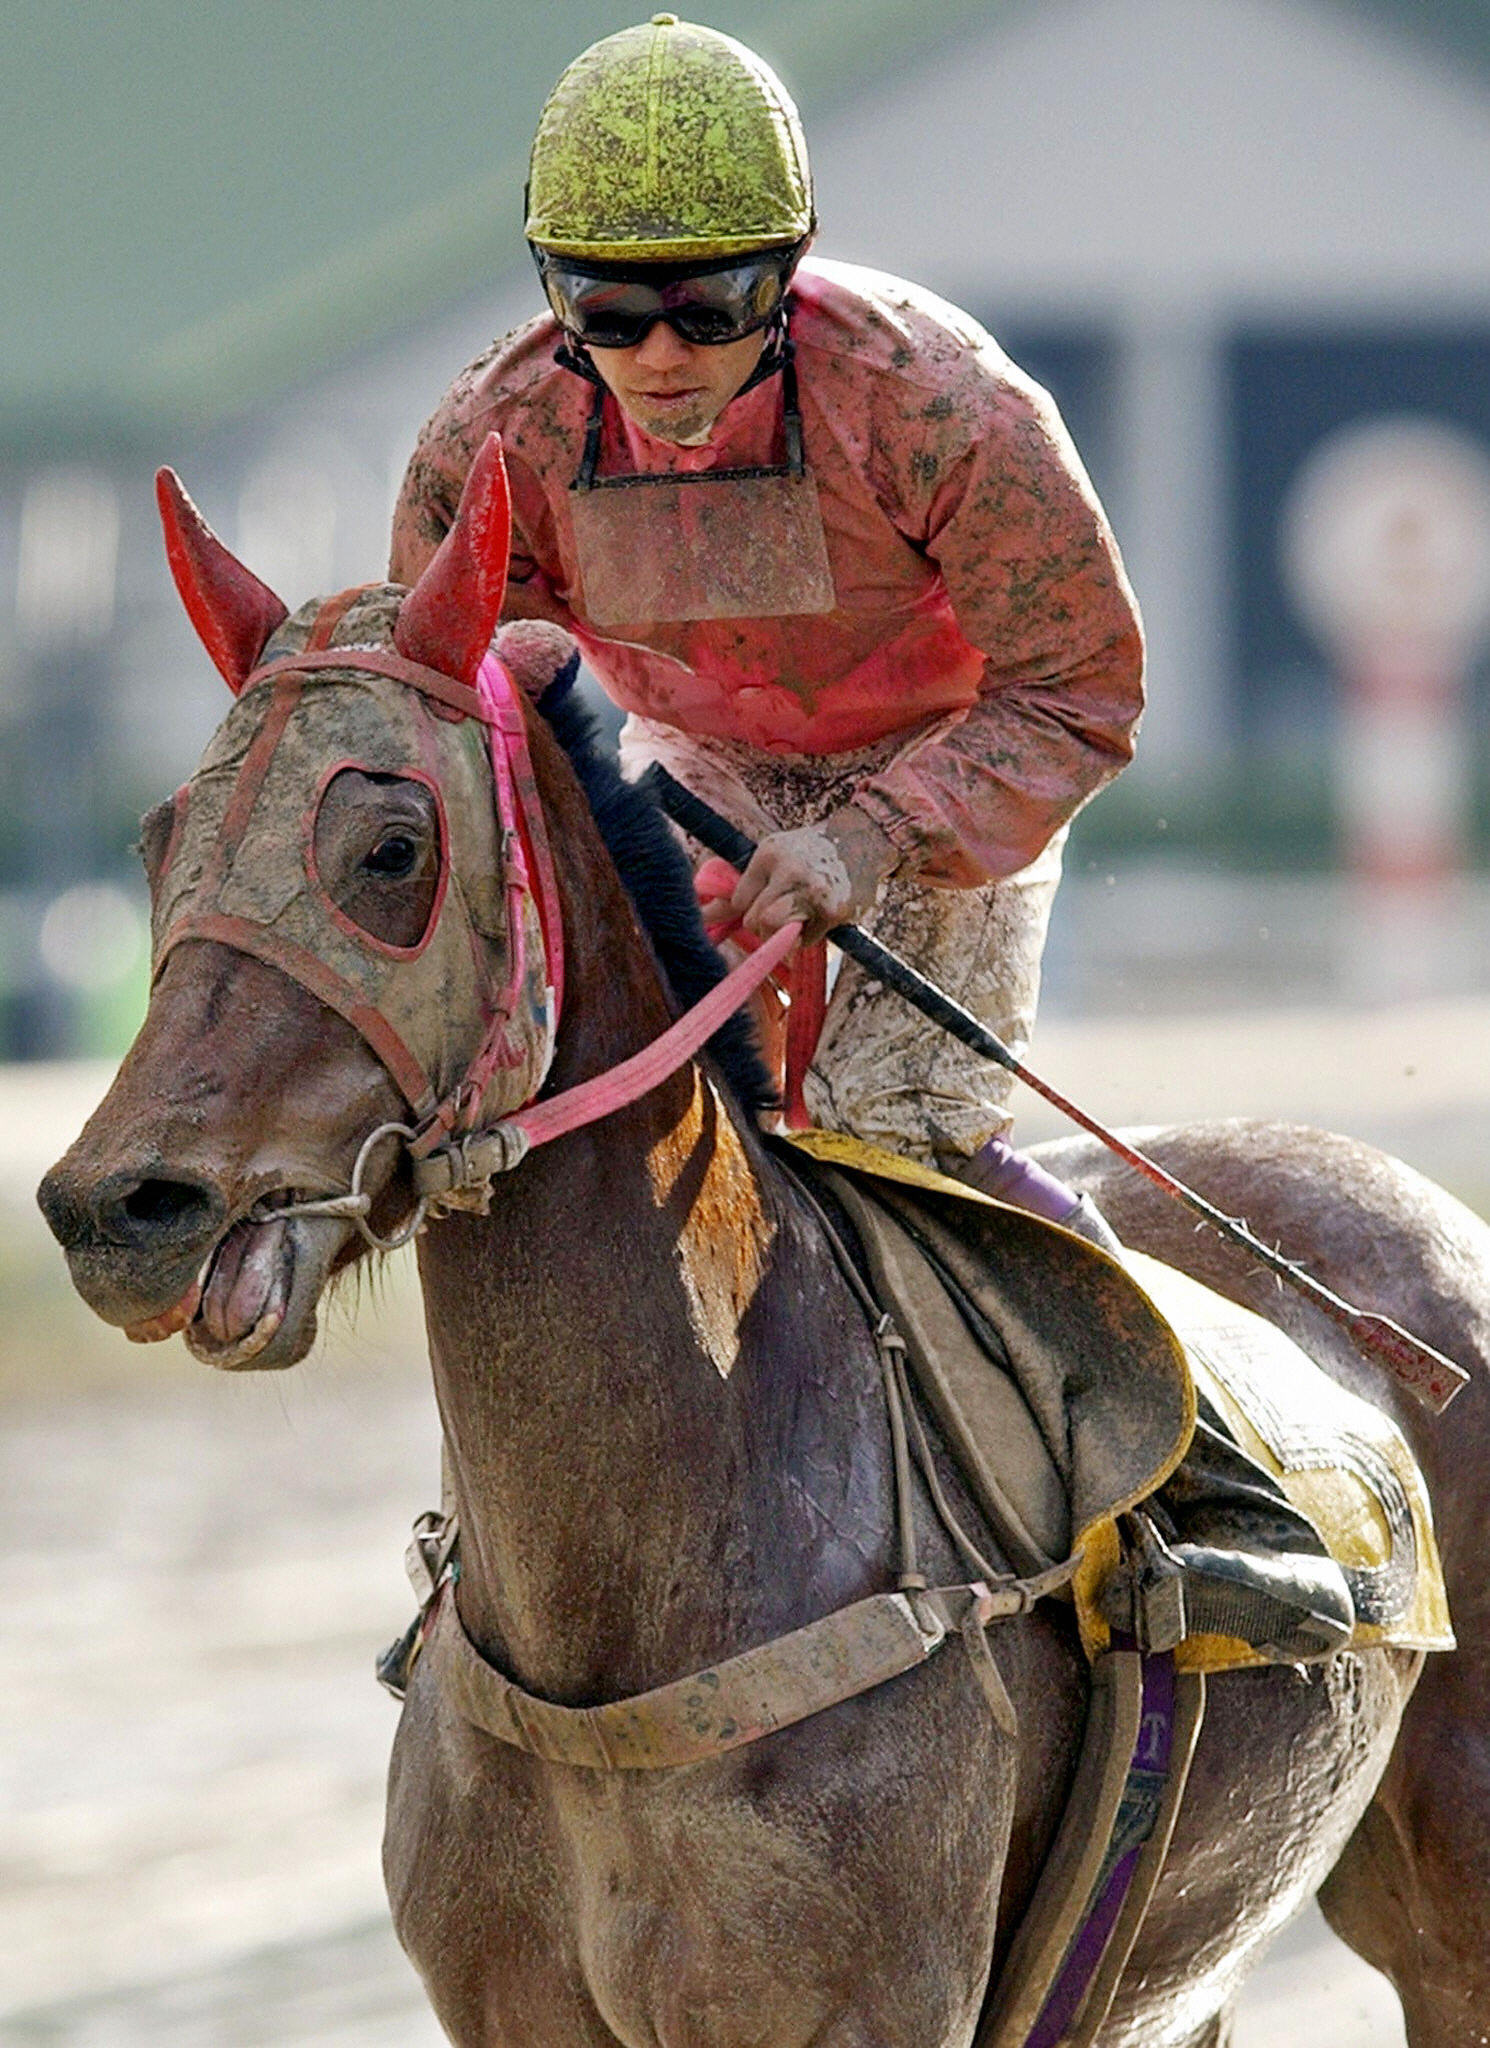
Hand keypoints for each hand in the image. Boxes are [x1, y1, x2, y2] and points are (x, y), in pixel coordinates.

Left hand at [698, 804, 897, 945]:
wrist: (864, 839)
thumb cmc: (811, 853)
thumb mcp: (775, 855)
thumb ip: (741, 888)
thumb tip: (702, 917)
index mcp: (770, 853)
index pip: (739, 901)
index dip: (751, 906)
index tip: (769, 896)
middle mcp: (789, 870)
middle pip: (754, 920)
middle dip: (764, 924)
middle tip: (784, 910)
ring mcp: (812, 891)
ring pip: (775, 930)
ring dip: (782, 933)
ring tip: (798, 915)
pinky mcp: (833, 910)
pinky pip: (804, 940)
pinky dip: (808, 935)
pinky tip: (820, 915)